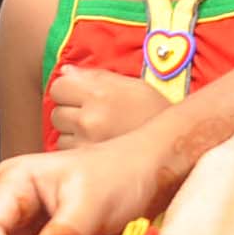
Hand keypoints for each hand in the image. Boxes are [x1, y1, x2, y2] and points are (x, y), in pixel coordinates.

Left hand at [48, 66, 171, 148]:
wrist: (177, 146)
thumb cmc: (155, 113)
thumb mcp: (131, 85)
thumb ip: (95, 76)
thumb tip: (65, 71)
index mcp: (100, 93)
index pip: (59, 87)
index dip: (67, 91)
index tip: (79, 97)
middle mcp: (90, 118)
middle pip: (56, 113)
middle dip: (69, 114)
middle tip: (92, 117)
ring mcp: (87, 143)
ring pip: (59, 135)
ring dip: (72, 135)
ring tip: (96, 134)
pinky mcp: (88, 163)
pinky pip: (69, 154)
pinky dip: (78, 151)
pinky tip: (97, 148)